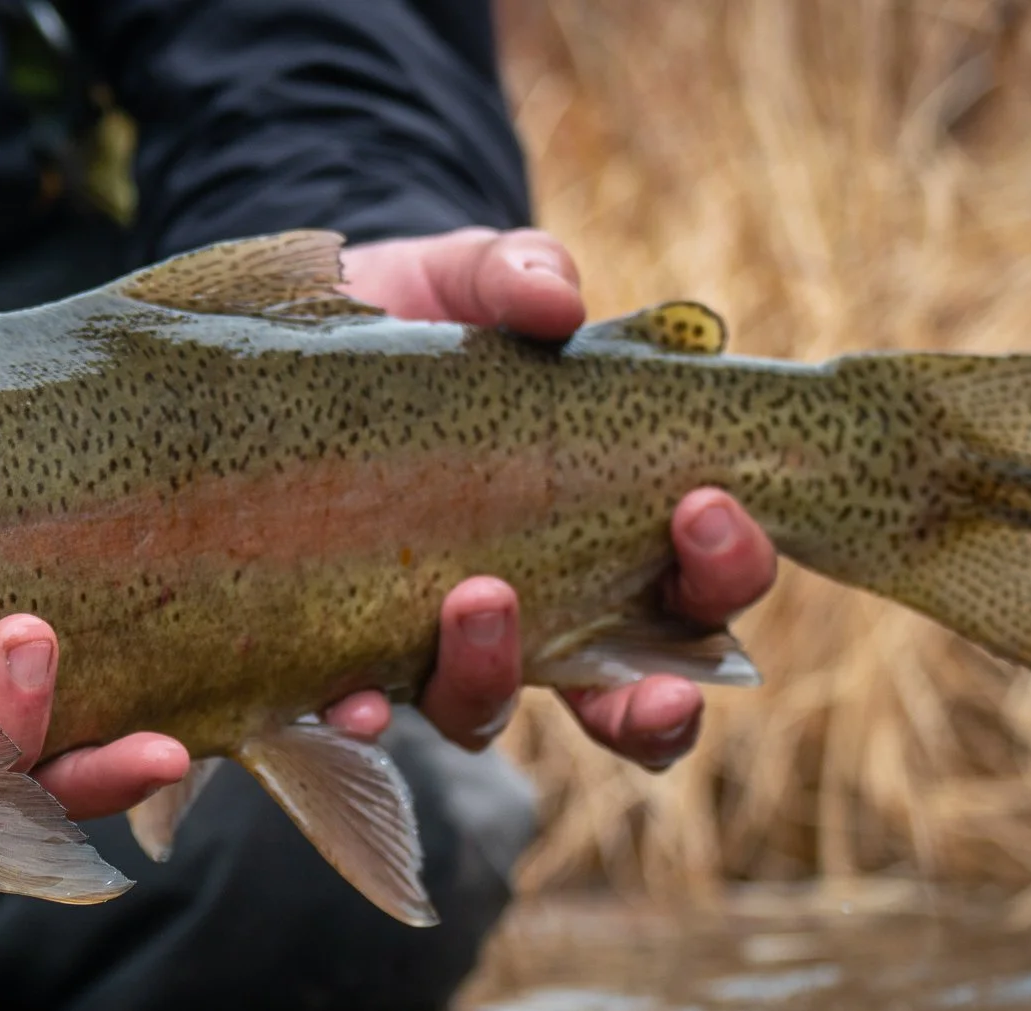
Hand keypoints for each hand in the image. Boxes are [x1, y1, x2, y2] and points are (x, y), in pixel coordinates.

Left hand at [338, 227, 778, 768]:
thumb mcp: (473, 279)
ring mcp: (441, 640)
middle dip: (655, 700)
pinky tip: (348, 701)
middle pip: (627, 697)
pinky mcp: (346, 646)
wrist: (306, 333)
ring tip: (479, 602)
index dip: (724, 571)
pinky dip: (361, 714)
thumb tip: (558, 304)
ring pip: (490, 712)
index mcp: (611, 530)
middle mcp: (541, 611)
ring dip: (495, 678)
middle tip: (652, 667)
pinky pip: (363, 710)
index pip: (701, 588)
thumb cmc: (428, 316)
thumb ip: (521, 276)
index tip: (708, 505)